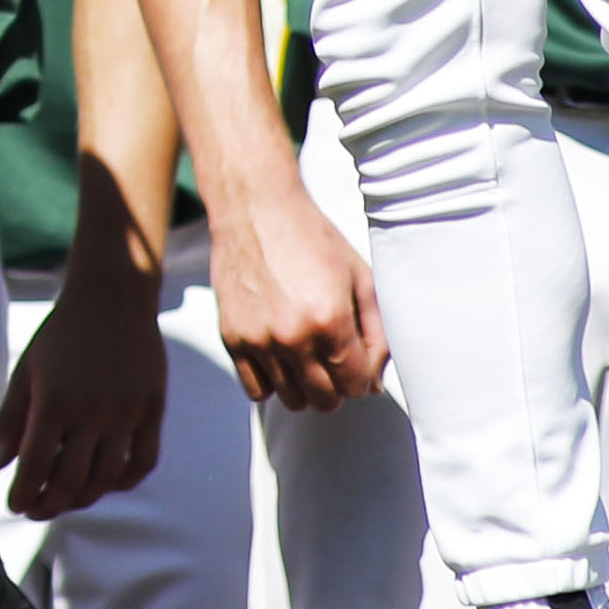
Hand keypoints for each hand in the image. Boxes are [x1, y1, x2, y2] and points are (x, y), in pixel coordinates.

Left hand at [0, 255, 167, 519]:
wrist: (112, 296)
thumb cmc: (61, 335)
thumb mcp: (26, 371)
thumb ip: (9, 420)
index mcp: (54, 401)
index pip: (35, 467)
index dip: (23, 494)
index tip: (15, 504)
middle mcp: (92, 411)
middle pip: (70, 482)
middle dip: (48, 506)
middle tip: (37, 510)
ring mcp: (127, 412)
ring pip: (107, 479)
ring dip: (83, 499)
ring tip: (66, 500)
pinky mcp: (153, 408)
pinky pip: (142, 461)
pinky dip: (124, 481)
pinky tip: (106, 482)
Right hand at [205, 182, 383, 412]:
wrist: (256, 209)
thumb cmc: (313, 238)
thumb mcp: (359, 278)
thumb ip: (376, 333)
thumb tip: (373, 382)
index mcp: (330, 320)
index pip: (355, 385)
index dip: (362, 378)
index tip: (358, 362)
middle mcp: (292, 336)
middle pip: (325, 400)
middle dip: (337, 386)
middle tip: (334, 360)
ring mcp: (258, 340)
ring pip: (292, 400)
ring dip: (306, 386)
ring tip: (308, 355)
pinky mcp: (232, 339)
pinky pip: (256, 390)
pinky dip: (273, 382)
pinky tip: (281, 356)